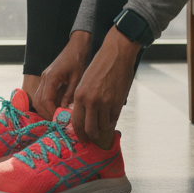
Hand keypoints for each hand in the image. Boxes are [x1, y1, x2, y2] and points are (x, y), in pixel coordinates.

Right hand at [34, 31, 90, 118]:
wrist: (77, 46)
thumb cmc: (79, 60)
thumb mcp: (77, 79)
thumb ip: (69, 95)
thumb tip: (64, 111)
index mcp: (50, 77)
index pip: (45, 100)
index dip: (51, 112)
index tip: (60, 120)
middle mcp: (44, 78)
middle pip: (37, 101)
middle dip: (46, 113)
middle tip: (58, 122)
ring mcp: (44, 78)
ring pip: (38, 99)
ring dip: (46, 110)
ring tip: (58, 118)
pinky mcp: (47, 79)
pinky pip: (43, 95)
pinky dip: (48, 104)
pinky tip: (58, 109)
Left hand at [70, 32, 139, 149]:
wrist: (116, 54)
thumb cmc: (99, 66)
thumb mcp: (84, 82)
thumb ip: (83, 99)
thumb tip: (84, 118)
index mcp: (79, 95)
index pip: (76, 122)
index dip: (79, 134)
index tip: (82, 138)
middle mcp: (90, 101)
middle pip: (89, 129)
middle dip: (91, 136)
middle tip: (93, 138)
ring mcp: (105, 103)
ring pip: (102, 127)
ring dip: (102, 128)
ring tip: (102, 124)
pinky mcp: (117, 103)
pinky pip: (113, 120)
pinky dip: (111, 121)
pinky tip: (110, 116)